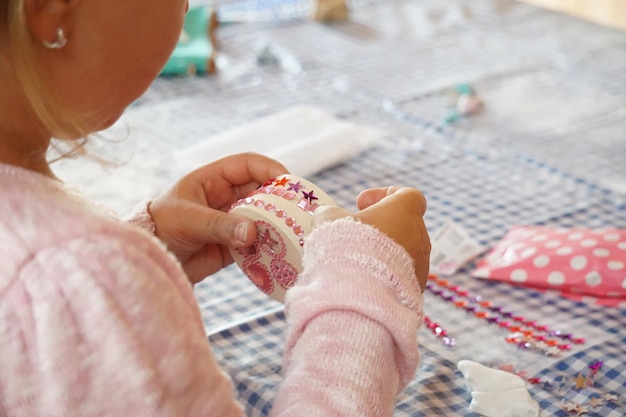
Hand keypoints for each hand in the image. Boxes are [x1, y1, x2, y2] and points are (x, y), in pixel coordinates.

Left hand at [149, 152, 287, 283]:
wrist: (149, 259)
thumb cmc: (160, 227)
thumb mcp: (188, 220)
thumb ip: (219, 225)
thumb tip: (252, 232)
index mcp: (213, 180)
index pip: (248, 165)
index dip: (269, 169)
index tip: (288, 181)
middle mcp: (226, 198)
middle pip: (261, 192)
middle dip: (280, 200)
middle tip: (298, 212)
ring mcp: (231, 222)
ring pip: (263, 218)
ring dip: (277, 225)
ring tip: (294, 234)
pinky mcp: (233, 246)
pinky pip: (257, 243)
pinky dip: (268, 247)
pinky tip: (279, 252)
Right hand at [313, 186, 429, 290]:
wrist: (358, 296)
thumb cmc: (345, 249)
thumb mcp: (328, 219)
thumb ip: (333, 212)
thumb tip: (331, 216)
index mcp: (405, 211)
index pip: (407, 194)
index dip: (383, 195)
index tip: (360, 204)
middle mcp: (420, 235)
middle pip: (405, 223)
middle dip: (382, 225)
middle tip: (356, 232)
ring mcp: (421, 264)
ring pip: (405, 251)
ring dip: (385, 251)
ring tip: (357, 260)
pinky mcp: (417, 289)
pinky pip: (403, 275)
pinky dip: (387, 273)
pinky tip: (365, 280)